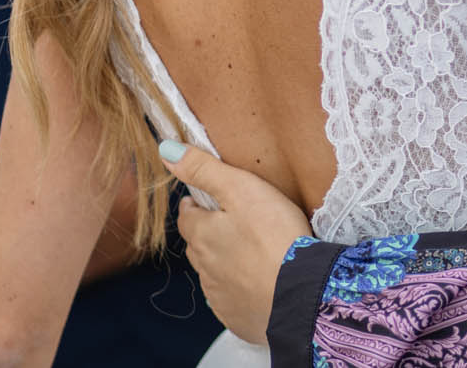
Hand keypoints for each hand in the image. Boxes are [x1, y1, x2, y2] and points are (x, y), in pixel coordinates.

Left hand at [161, 142, 310, 343]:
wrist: (301, 295)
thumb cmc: (275, 235)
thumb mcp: (242, 189)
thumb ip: (204, 169)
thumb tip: (166, 150)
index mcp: (203, 234)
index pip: (186, 216)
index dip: (195, 205)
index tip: (203, 200)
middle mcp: (204, 267)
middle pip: (197, 245)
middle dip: (207, 233)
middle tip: (230, 223)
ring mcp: (220, 296)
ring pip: (212, 274)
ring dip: (223, 262)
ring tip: (248, 253)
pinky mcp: (237, 317)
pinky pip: (230, 300)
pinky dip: (238, 290)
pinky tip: (257, 283)